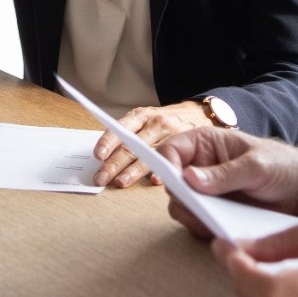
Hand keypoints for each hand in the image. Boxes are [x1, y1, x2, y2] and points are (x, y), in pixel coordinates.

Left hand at [92, 101, 217, 187]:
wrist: (198, 113)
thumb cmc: (165, 119)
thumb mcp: (146, 117)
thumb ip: (129, 133)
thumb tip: (104, 156)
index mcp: (142, 115)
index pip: (121, 129)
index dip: (109, 142)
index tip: (99, 155)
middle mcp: (155, 124)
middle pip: (132, 146)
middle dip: (114, 164)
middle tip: (101, 178)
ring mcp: (170, 135)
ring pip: (148, 156)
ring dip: (132, 172)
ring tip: (120, 182)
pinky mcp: (184, 146)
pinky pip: (170, 161)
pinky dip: (161, 172)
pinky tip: (153, 180)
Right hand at [156, 129, 297, 235]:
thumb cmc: (281, 165)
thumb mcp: (256, 166)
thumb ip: (224, 174)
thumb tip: (189, 178)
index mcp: (204, 144)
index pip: (170, 151)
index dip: (166, 167)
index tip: (176, 184)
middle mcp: (199, 167)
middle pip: (171, 184)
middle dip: (182, 198)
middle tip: (200, 210)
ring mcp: (205, 193)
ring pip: (181, 207)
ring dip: (193, 216)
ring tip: (215, 221)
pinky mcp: (214, 213)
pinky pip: (198, 224)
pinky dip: (206, 229)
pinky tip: (224, 229)